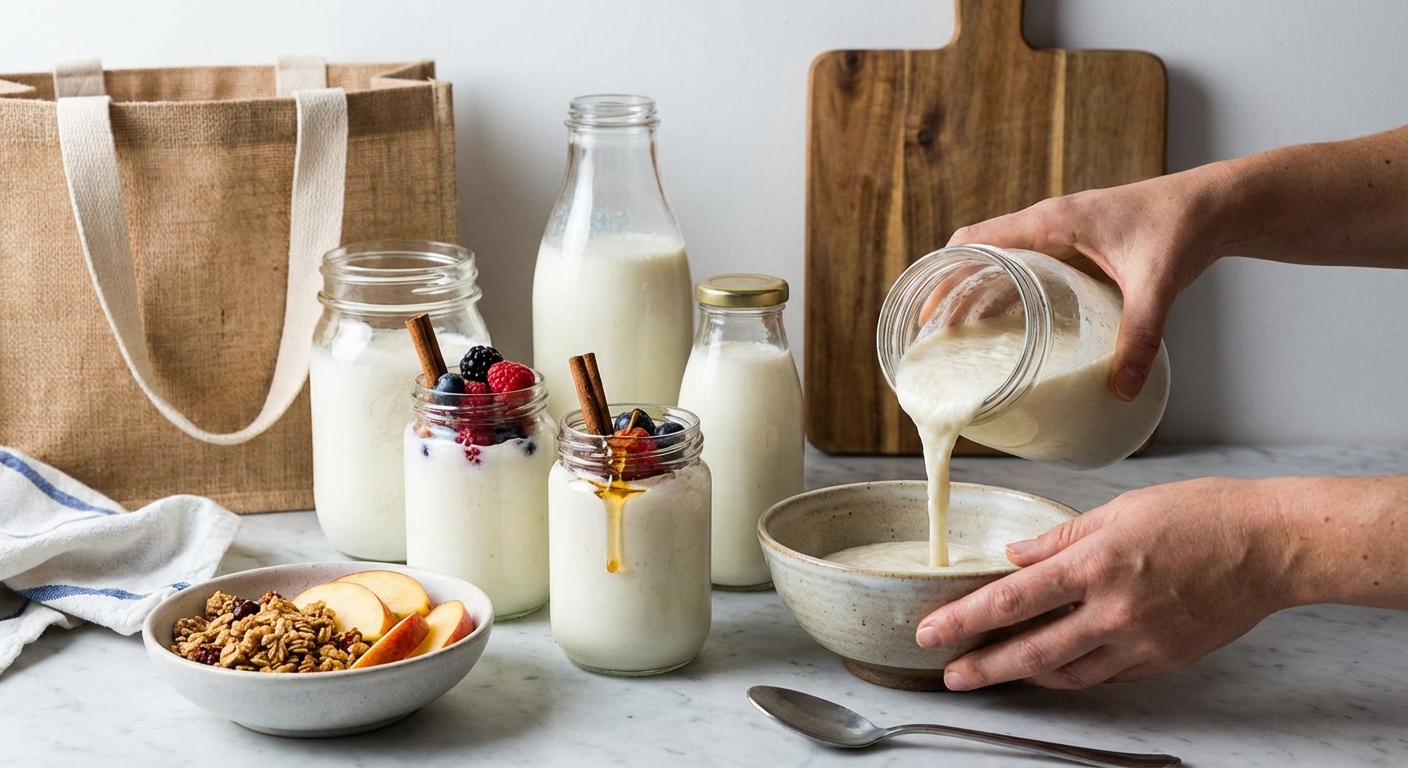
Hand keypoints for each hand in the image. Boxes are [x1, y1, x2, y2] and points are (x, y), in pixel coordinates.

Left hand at [915, 477, 1293, 689]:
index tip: (932, 631)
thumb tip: (1015, 556)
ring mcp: (1140, 641)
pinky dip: (1072, 674)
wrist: (1271, 546)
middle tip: (949, 675)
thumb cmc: (1201, 515)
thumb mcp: (1121, 509)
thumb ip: (1060, 537)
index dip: (965, 619)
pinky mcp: (1163, 660)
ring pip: (1067, 672)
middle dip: (983, 667)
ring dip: (1025, 675)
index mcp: (1097, 563)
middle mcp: (1114, 609)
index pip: (1013, 599)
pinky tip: (1052, 667)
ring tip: (994, 671)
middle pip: (1031, 650)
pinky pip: (1105, 675)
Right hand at [946, 169, 1227, 400]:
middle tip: (934, 336)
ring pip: (1002, 266)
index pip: (977, 240)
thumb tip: (1122, 390)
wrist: (1215, 207)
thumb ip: (1140, 337)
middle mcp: (1048, 226)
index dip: (946, 273)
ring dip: (978, 296)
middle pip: (979, 256)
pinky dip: (1009, 298)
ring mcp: (1060, 238)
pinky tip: (1009, 333)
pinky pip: (1028, 273)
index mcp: (1052, 221)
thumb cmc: (1182, 227)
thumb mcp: (1157, 284)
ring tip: (959, 340)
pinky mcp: (1076, 253)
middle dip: (952, 292)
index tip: (926, 310)